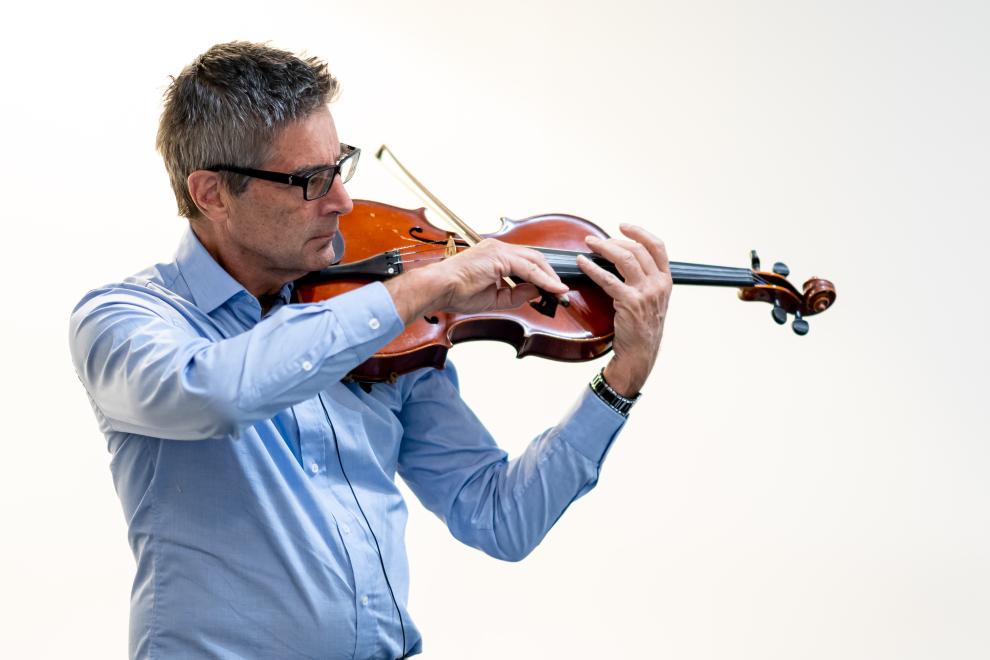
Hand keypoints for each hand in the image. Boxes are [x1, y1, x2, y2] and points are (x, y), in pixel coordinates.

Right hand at [385, 238, 568, 322]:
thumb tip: (538, 292)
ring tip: (560, 292)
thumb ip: (517, 294)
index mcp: (494, 255)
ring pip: (534, 260)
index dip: (542, 276)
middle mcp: (497, 248)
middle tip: (561, 292)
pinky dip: (543, 278)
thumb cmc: (457, 293)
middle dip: (550, 275)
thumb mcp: (495, 298)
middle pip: (534, 258)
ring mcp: (498, 250)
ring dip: (549, 277)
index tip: (553, 290)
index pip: (526, 262)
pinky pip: (527, 268)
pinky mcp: (498, 256)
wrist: (439, 288)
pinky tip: (552, 288)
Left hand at [577, 225, 671, 396]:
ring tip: (588, 244)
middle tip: (595, 240)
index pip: (657, 246)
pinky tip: (582, 263)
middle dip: (614, 240)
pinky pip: (608, 278)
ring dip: (604, 248)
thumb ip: (646, 279)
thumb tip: (625, 258)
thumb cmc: (642, 327)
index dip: (640, 232)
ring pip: (624, 259)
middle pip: (637, 250)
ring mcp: (645, 293)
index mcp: (666, 280)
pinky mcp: (629, 302)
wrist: (641, 353)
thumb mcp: (653, 300)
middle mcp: (658, 284)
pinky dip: (593, 268)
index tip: (623, 226)